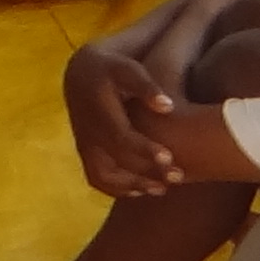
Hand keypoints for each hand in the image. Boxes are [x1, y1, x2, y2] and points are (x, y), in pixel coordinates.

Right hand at [63, 47, 183, 196]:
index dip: (143, 149)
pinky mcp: (85, 153)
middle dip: (146, 171)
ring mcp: (84, 145)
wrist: (82, 75)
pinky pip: (96, 178)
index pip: (119, 135)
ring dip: (132, 185)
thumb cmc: (113, 70)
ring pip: (103, 175)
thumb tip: (168, 106)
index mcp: (98, 110)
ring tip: (162, 188)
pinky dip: (117, 189)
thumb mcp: (127, 69)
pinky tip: (141, 190)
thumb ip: (146, 86)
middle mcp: (87, 131)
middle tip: (177, 176)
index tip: (169, 158)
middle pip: (114, 159)